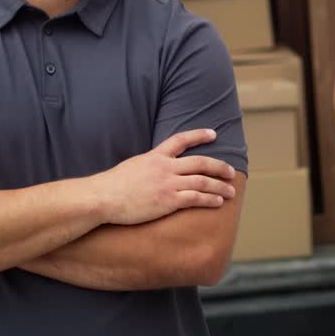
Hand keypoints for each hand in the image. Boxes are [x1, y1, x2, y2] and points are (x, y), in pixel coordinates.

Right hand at [95, 128, 236, 225]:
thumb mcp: (131, 167)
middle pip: (200, 162)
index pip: (180, 140)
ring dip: (219, 186)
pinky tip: (219, 202)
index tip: (213, 134)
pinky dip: (210, 199)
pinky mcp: (169, 200)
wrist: (103, 197)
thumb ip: (146, 166)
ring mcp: (168, 183)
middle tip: (231, 171)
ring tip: (231, 191)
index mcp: (155, 156)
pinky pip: (196, 198)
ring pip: (202, 181)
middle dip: (219, 166)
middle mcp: (165, 167)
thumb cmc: (111, 186)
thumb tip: (150, 170)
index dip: (199, 135)